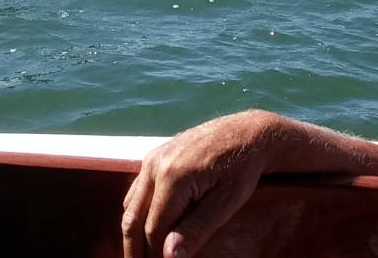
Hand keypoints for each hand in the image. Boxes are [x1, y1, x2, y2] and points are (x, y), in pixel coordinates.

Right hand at [122, 111, 284, 257]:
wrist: (247, 132)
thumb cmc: (242, 170)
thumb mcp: (226, 203)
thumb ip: (196, 230)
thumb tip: (169, 257)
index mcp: (173, 178)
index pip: (153, 230)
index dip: (155, 256)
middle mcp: (155, 166)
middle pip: (132, 219)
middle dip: (134, 250)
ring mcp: (152, 159)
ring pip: (130, 205)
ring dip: (132, 233)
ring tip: (141, 256)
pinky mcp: (154, 156)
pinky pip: (137, 191)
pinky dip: (137, 213)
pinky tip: (146, 229)